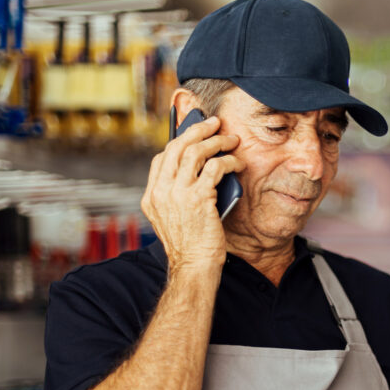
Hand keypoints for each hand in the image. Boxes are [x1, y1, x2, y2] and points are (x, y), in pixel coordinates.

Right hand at [140, 116, 245, 272]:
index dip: (179, 143)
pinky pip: (215, 167)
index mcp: (151, 197)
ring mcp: (177, 194)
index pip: (161, 159)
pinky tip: (238, 162)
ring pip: (195, 152)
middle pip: (176, 147)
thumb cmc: (191, 247)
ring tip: (231, 139)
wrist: (194, 266)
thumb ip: (179, 197)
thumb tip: (202, 172)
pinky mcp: (198, 198)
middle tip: (214, 123)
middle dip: (197, 130)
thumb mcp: (175, 219)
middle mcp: (160, 192)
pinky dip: (229, 160)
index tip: (194, 136)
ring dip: (216, 141)